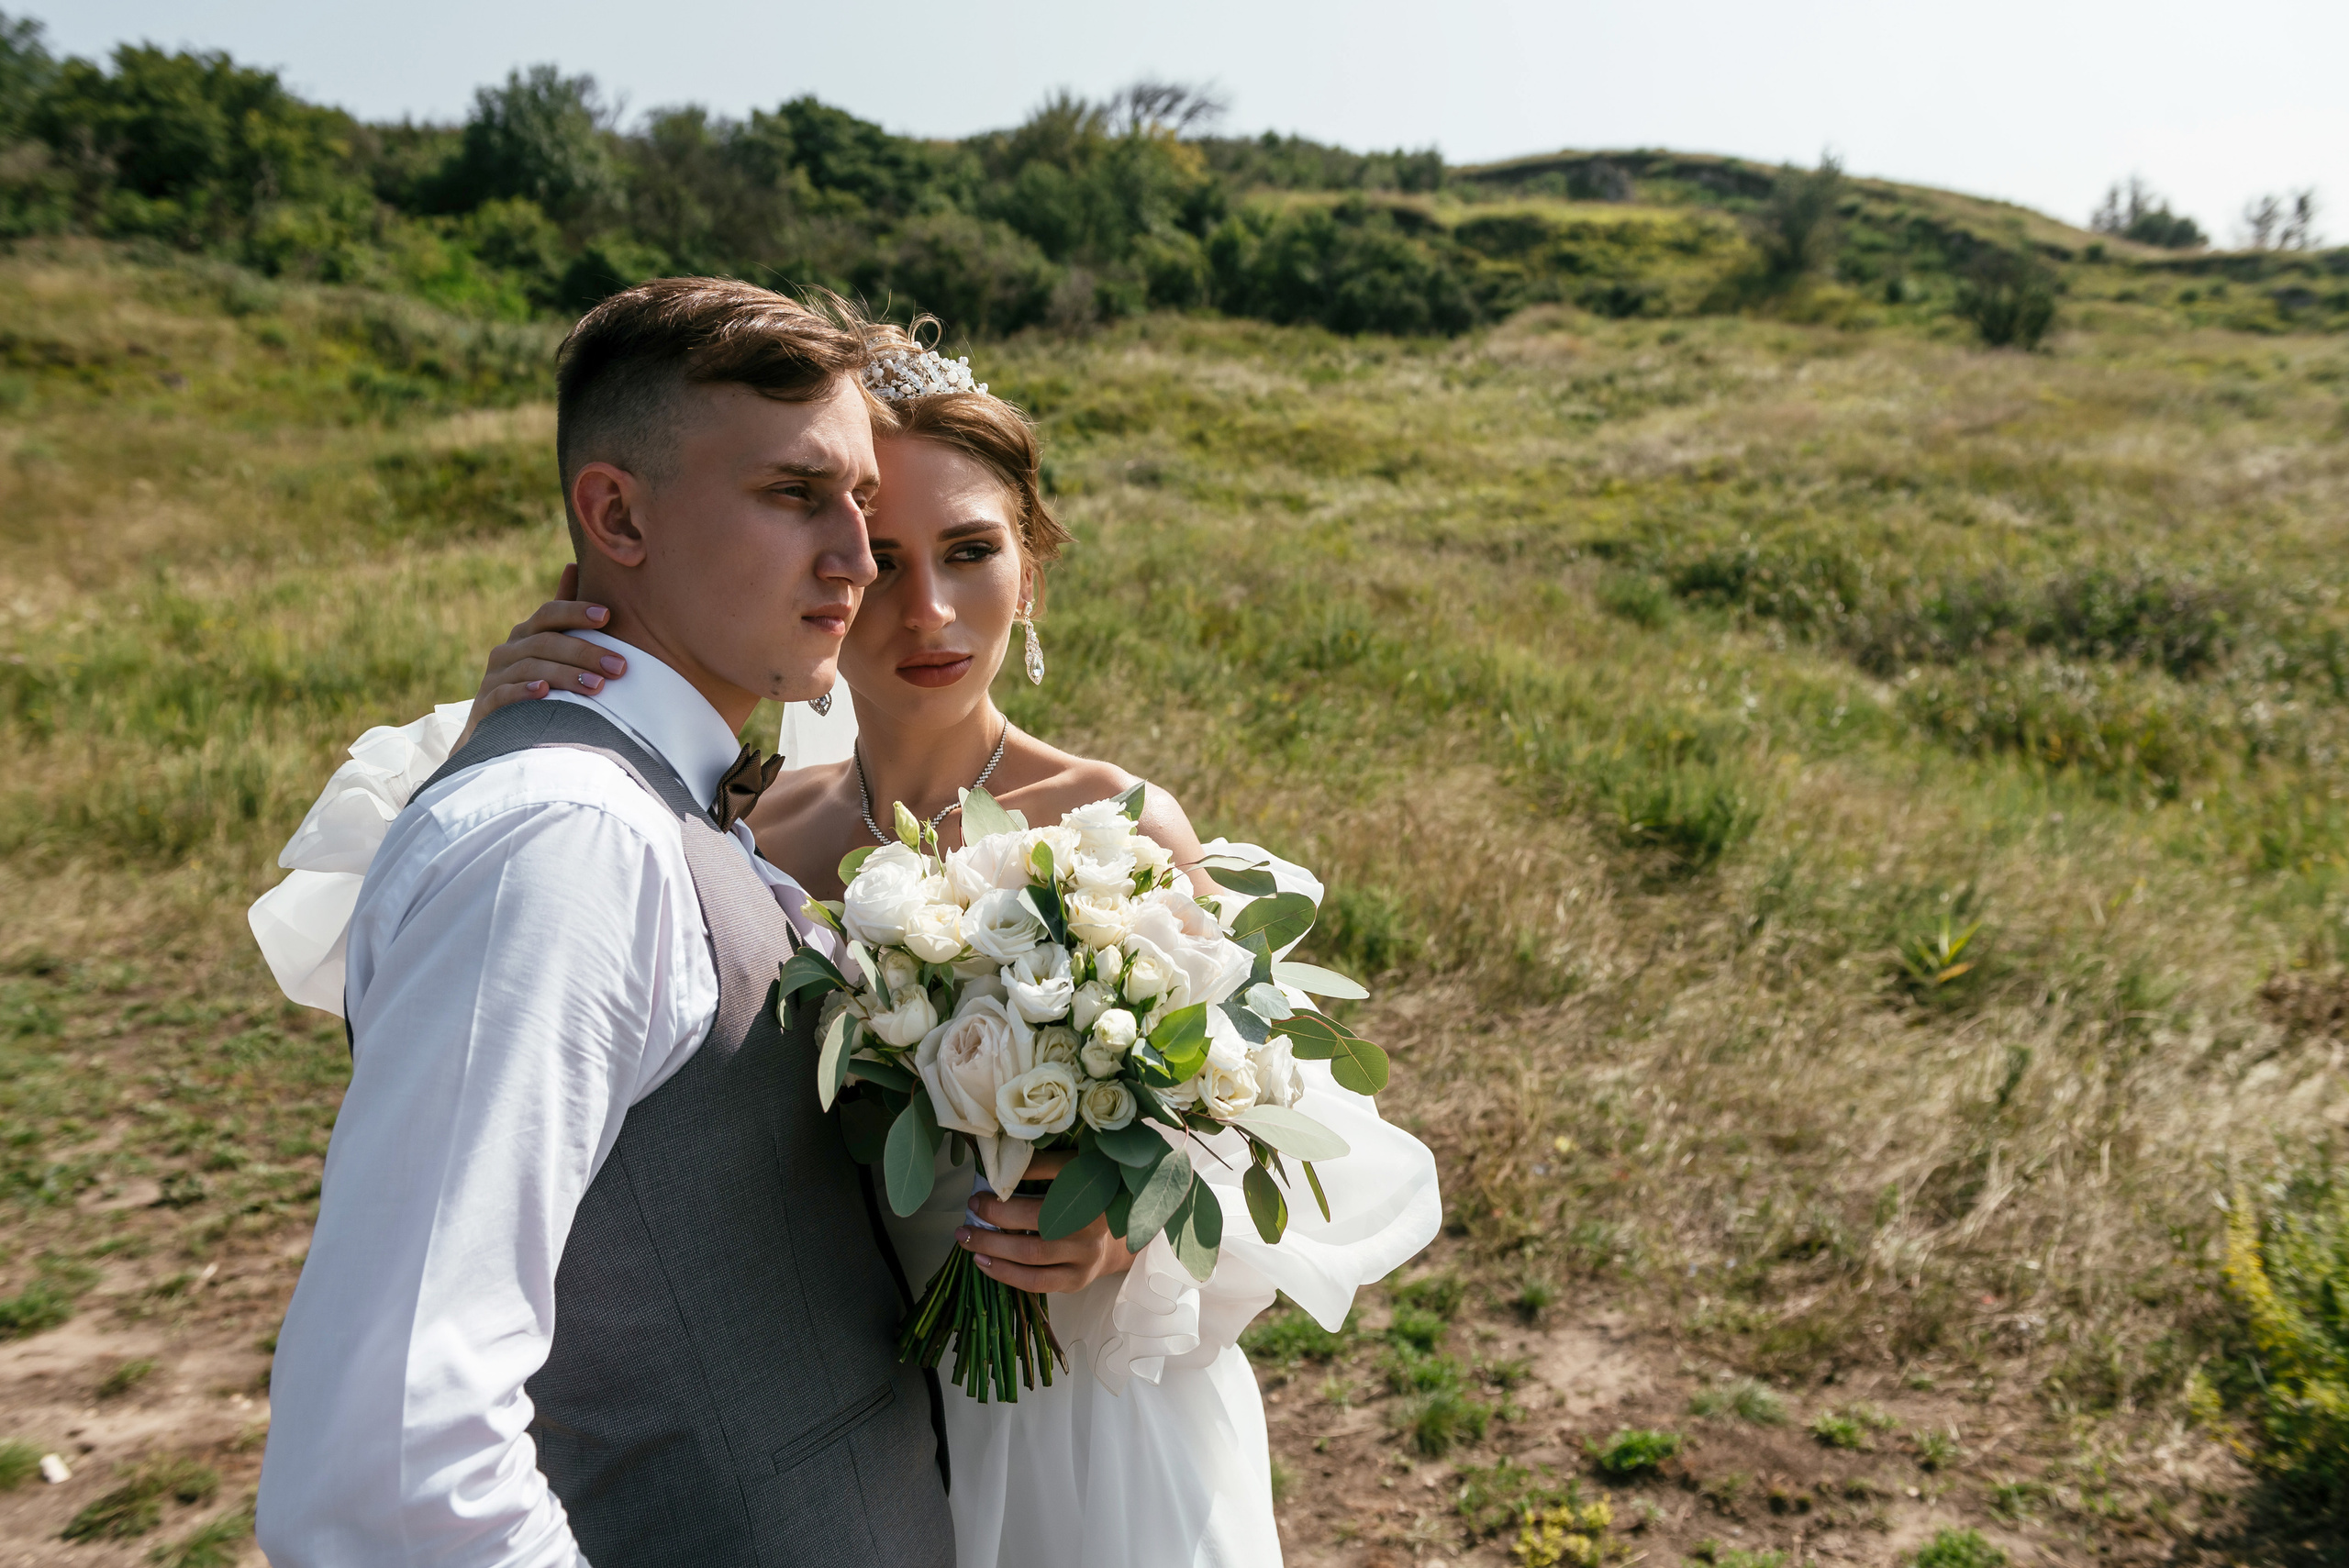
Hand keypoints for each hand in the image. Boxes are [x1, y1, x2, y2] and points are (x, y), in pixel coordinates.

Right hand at [455, 565, 627, 747]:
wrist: (497, 727)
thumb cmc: (533, 679)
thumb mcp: (546, 645)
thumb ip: (562, 612)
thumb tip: (574, 564)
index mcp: (527, 633)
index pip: (549, 614)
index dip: (576, 611)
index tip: (607, 616)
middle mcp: (508, 649)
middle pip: (546, 643)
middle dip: (585, 652)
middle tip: (618, 666)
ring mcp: (495, 675)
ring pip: (531, 668)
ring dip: (566, 675)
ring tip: (598, 687)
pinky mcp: (486, 703)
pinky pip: (503, 694)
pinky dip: (523, 692)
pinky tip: (544, 693)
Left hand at [957, 1150, 1138, 1294]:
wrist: (1111, 1237)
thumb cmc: (1081, 1198)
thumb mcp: (1069, 1171)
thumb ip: (1041, 1166)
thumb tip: (1000, 1167)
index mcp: (1088, 1190)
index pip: (1046, 1189)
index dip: (1009, 1195)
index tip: (978, 1195)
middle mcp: (1091, 1224)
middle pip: (1037, 1225)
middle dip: (996, 1220)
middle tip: (967, 1219)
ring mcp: (1085, 1255)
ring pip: (1034, 1257)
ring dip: (994, 1250)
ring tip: (968, 1242)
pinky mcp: (1077, 1279)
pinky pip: (1037, 1282)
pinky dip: (1006, 1274)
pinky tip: (985, 1263)